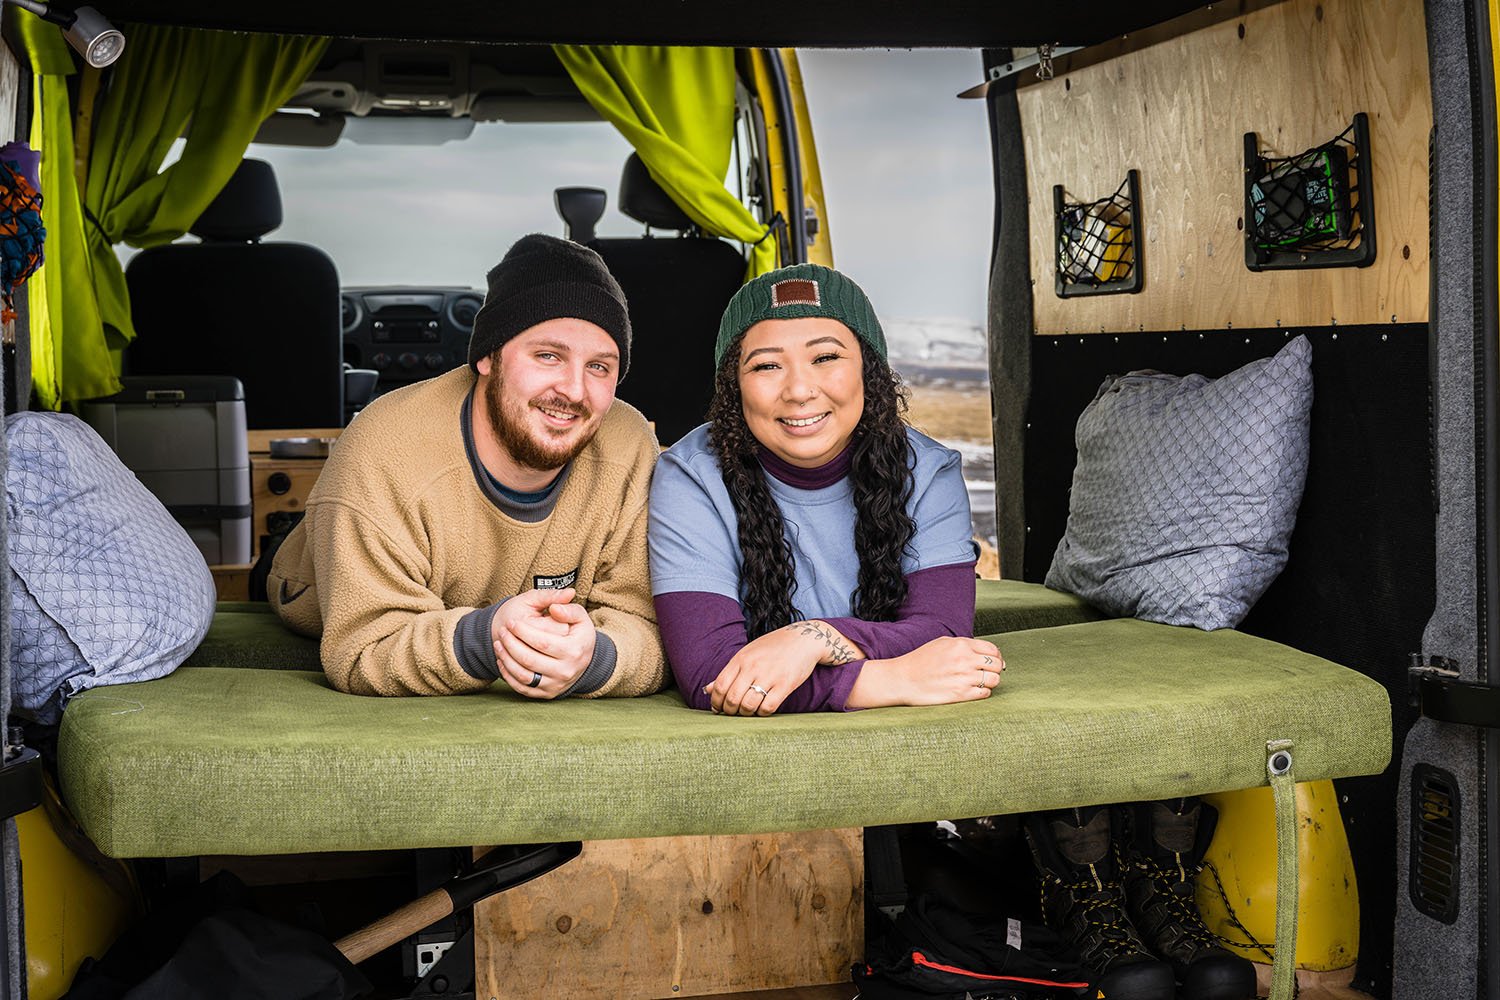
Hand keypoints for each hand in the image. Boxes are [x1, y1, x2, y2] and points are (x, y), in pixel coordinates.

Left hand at [491, 588, 596, 698]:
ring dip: (506, 659)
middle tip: (502, 632)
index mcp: (574, 650)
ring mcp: (556, 684)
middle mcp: (566, 670)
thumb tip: (554, 608)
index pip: (542, 642)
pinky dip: (508, 675)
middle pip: (529, 659)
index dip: (523, 632)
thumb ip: (568, 609)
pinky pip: (523, 688)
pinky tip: (502, 660)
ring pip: (523, 676)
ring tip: (498, 644)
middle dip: (510, 644)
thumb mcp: (580, 617)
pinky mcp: (548, 693)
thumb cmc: (577, 635)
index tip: (512, 623)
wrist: (583, 659)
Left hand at [705, 620, 858, 716]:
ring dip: (745, 713)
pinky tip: (763, 708)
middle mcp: (753, 667)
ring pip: (748, 705)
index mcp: (741, 659)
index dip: (716, 702)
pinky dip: (762, 713)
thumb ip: (729, 672)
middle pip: (732, 698)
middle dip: (729, 711)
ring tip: (748, 711)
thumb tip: (708, 689)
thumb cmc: (772, 647)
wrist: (803, 639)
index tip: (718, 708)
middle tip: (733, 712)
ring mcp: (770, 676)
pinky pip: (768, 707)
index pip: (720, 686)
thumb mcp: (747, 654)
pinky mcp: (785, 684)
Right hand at [847, 636, 1003, 708]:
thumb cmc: (921, 660)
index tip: (992, 662)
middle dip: (995, 669)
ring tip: (980, 682)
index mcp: (961, 645)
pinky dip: (982, 692)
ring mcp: (963, 678)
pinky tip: (972, 690)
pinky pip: (985, 693)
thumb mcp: (942, 643)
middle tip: (986, 673)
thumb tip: (989, 653)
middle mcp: (964, 660)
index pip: (993, 649)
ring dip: (990, 682)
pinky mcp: (960, 695)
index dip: (996, 656)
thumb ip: (965, 644)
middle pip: (996, 665)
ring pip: (994, 680)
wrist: (903, 679)